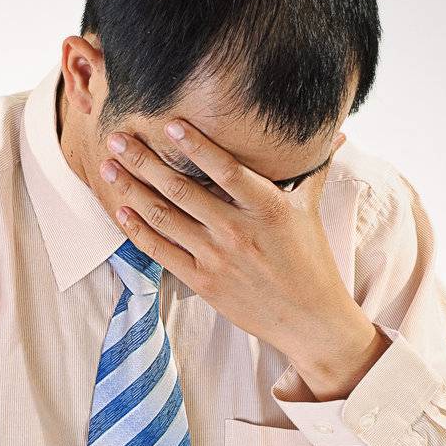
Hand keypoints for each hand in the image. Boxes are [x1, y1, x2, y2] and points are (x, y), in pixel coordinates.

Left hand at [98, 121, 373, 375]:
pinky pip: (162, 252)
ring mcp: (217, 258)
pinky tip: (122, 209)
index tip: (168, 125)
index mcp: (268, 208)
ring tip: (109, 168)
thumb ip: (312, 171)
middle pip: (182, 190)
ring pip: (165, 218)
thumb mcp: (311, 212)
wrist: (308, 320)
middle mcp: (238, 231)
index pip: (227, 169)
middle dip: (144, 162)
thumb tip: (336, 134)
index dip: (196, 146)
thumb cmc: (310, 262)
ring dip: (133, 191)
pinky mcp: (203, 282)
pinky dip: (139, 230)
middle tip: (118, 138)